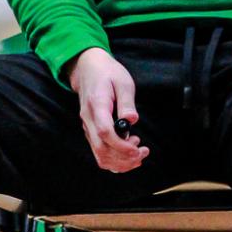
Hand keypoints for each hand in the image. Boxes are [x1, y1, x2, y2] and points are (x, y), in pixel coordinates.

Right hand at [69, 47, 147, 172]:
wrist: (88, 69)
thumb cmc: (108, 73)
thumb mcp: (123, 81)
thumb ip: (127, 102)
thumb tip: (132, 120)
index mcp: (97, 105)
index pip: (105, 132)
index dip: (121, 145)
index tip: (137, 149)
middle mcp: (88, 119)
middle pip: (101, 149)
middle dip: (124, 157)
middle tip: (143, 152)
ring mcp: (88, 127)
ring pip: (99, 155)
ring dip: (120, 162)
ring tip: (139, 153)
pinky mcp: (91, 131)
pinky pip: (99, 152)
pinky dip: (114, 160)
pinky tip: (128, 154)